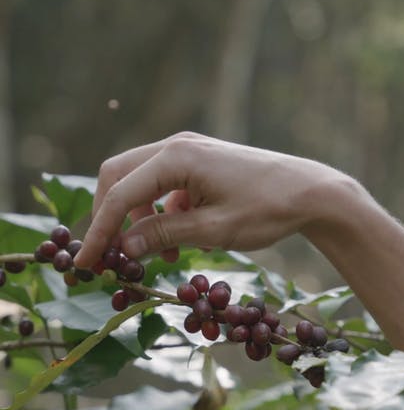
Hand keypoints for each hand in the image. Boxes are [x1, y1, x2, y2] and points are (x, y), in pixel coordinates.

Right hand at [74, 132, 343, 267]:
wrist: (311, 191)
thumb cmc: (268, 209)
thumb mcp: (214, 230)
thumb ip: (165, 236)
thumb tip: (124, 247)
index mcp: (177, 156)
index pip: (120, 194)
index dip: (100, 231)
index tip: (87, 264)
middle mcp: (176, 145)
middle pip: (119, 177)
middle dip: (110, 218)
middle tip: (110, 256)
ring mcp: (188, 150)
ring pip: (139, 181)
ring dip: (137, 219)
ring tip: (156, 257)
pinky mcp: (199, 162)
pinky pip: (162, 186)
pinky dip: (159, 214)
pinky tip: (177, 241)